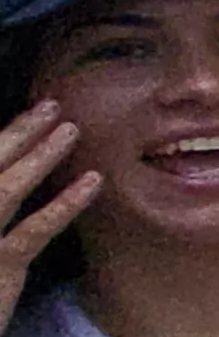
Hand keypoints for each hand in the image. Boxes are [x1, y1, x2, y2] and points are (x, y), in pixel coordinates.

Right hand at [0, 102, 97, 336]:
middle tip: (49, 105)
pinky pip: (33, 231)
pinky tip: (92, 182)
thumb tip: (15, 189)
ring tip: (69, 128)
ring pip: (5, 190)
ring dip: (39, 156)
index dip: (4, 141)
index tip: (30, 118)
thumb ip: (4, 215)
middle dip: (16, 133)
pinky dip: (64, 204)